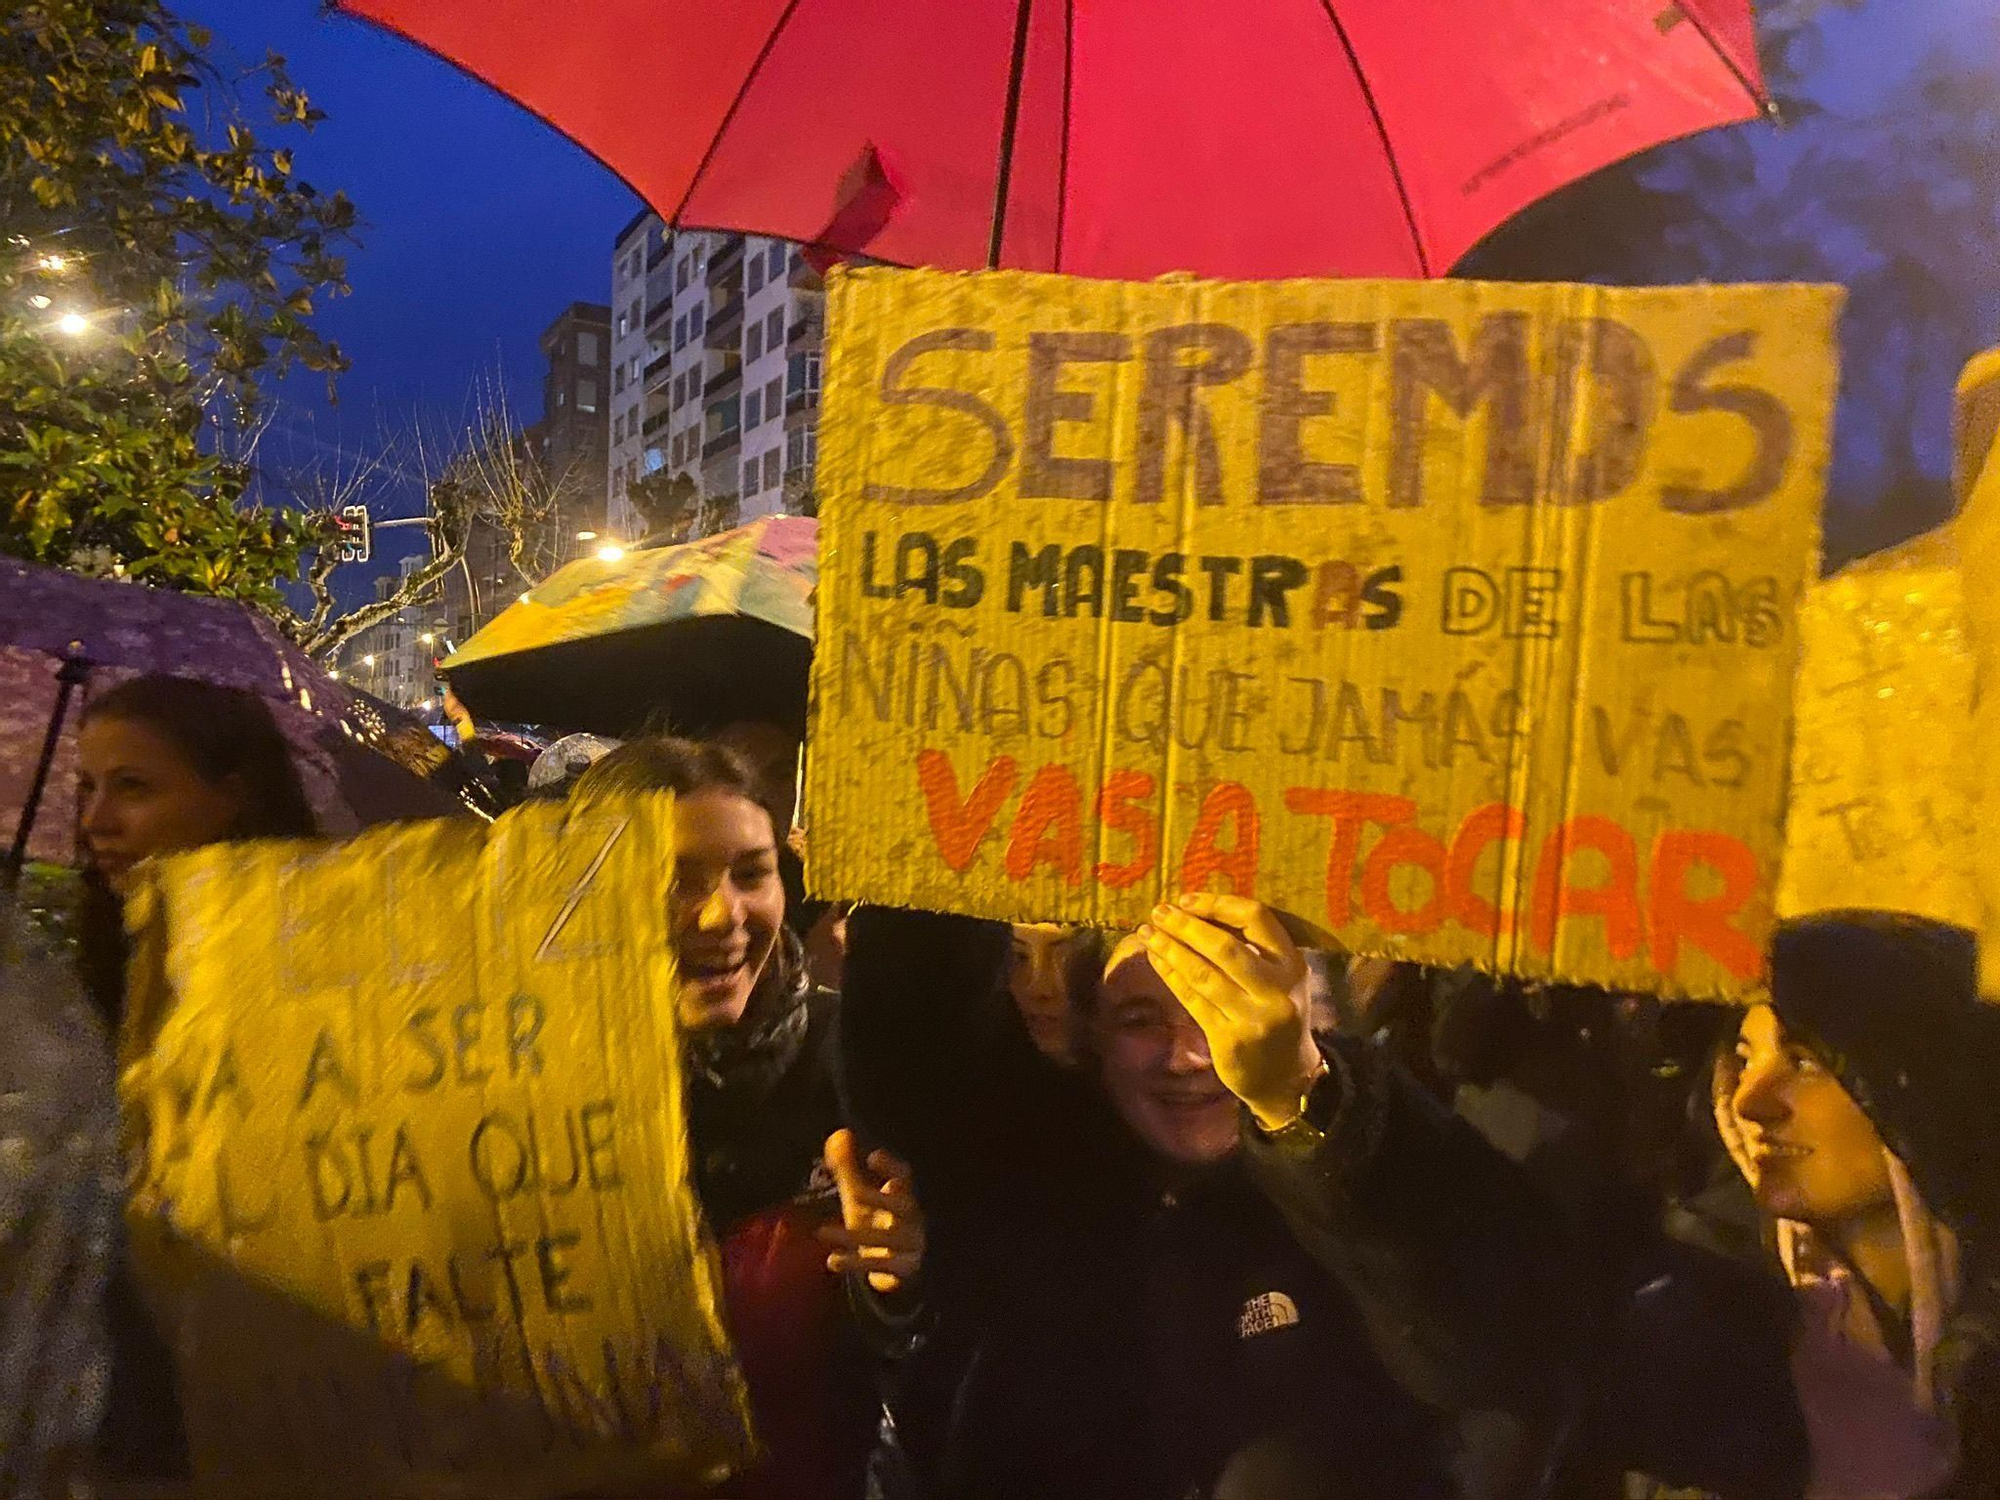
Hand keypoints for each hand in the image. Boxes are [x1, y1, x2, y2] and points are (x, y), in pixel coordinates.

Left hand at [818, 1129, 923, 1293]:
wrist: (897, 1268)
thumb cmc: (877, 1222)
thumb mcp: (861, 1196)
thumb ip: (849, 1167)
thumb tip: (838, 1135)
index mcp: (903, 1195)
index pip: (903, 1176)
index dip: (890, 1167)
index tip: (872, 1157)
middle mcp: (911, 1219)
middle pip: (902, 1207)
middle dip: (880, 1200)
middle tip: (857, 1194)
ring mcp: (910, 1246)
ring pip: (884, 1238)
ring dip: (852, 1236)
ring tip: (821, 1232)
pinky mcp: (901, 1269)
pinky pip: (879, 1265)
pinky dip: (856, 1262)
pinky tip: (832, 1260)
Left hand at [1140, 893, 1322, 1131]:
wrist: (1287, 1078)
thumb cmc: (1277, 1015)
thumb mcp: (1280, 980)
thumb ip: (1252, 950)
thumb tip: (1194, 912)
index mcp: (1292, 964)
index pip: (1256, 918)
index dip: (1218, 904)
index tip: (1185, 900)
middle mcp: (1277, 989)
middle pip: (1225, 947)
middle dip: (1186, 926)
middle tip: (1158, 912)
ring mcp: (1254, 1017)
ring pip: (1203, 974)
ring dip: (1170, 950)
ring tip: (1147, 933)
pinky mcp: (1230, 1039)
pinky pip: (1194, 1000)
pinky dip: (1171, 977)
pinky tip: (1156, 961)